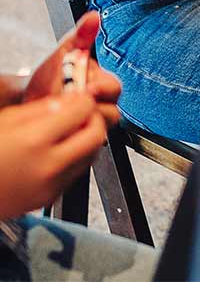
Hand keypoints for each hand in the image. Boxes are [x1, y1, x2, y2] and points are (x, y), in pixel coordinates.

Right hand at [0, 92, 107, 220]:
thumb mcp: (6, 120)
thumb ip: (40, 109)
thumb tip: (67, 100)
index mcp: (35, 141)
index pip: (83, 110)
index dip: (83, 98)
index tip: (78, 95)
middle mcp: (48, 166)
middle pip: (96, 135)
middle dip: (93, 118)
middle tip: (81, 111)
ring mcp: (51, 186)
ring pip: (92, 155)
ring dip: (88, 138)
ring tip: (70, 129)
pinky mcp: (50, 197)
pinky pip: (77, 171)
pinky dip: (77, 156)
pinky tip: (59, 148)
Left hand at [24, 11, 120, 128]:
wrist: (27, 102)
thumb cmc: (46, 78)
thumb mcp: (62, 54)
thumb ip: (81, 36)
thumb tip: (94, 17)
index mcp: (101, 81)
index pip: (115, 87)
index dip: (103, 87)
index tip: (88, 86)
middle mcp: (101, 103)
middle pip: (113, 112)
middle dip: (94, 108)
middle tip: (75, 102)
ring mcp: (92, 122)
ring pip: (102, 130)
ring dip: (84, 123)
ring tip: (66, 115)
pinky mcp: (82, 138)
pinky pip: (89, 144)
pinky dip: (77, 138)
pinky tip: (64, 128)